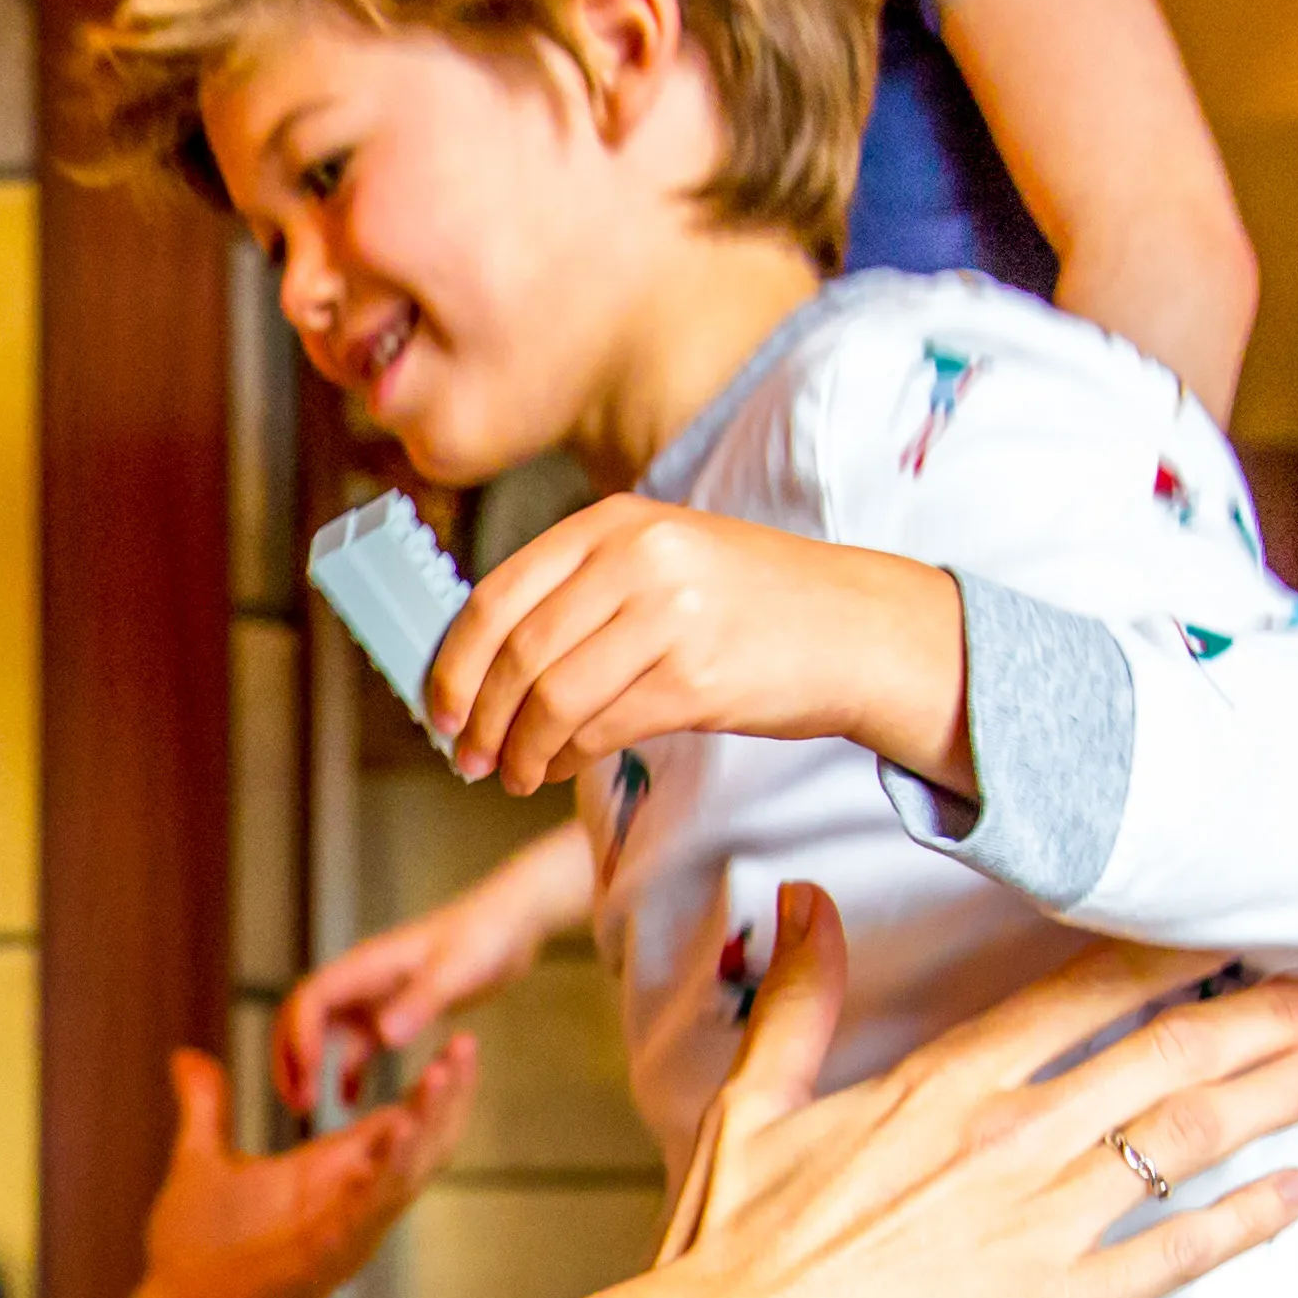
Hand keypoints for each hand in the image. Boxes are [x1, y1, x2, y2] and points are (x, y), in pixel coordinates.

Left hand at [139, 1041, 464, 1297]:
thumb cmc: (195, 1251)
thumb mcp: (201, 1160)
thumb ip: (206, 1107)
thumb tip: (187, 1056)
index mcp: (332, 1174)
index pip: (403, 1122)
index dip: (431, 1086)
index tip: (455, 1037)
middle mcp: (350, 1203)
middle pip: (421, 1146)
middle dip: (448, 1098)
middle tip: (468, 1044)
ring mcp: (344, 1234)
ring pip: (406, 1177)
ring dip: (427, 1127)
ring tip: (444, 1073)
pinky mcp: (324, 1261)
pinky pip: (366, 1215)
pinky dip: (384, 1175)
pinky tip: (398, 1131)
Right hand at [278, 826, 588, 1114]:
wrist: (511, 922)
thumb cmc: (485, 937)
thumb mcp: (456, 971)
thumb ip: (421, 1002)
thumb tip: (384, 1037)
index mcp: (366, 966)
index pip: (310, 1001)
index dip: (299, 1041)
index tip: (307, 1081)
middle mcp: (361, 980)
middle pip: (302, 1018)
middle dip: (290, 1059)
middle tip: (296, 1103)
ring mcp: (374, 995)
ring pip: (322, 1034)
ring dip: (310, 1068)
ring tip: (309, 1106)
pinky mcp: (394, 1009)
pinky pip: (356, 1045)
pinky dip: (347, 1072)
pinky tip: (352, 1102)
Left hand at [430, 498, 968, 799]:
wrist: (859, 629)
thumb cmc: (753, 604)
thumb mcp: (662, 561)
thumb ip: (580, 592)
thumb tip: (484, 665)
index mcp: (616, 521)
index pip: (497, 595)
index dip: (455, 662)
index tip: (439, 708)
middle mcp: (638, 557)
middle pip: (518, 652)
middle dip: (480, 718)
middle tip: (469, 757)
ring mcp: (668, 614)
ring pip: (551, 697)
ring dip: (520, 751)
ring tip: (514, 775)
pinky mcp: (695, 675)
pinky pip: (599, 728)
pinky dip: (565, 760)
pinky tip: (558, 771)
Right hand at [652, 883, 1297, 1297]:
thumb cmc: (730, 1245)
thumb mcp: (754, 1102)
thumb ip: (802, 996)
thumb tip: (803, 897)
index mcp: (943, 1081)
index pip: (1088, 991)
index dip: (1178, 956)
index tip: (1241, 933)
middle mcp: (1012, 1137)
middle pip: (1171, 1052)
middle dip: (1271, 1014)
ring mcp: (1046, 1223)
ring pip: (1193, 1135)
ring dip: (1280, 1093)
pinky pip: (1183, 1249)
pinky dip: (1252, 1216)